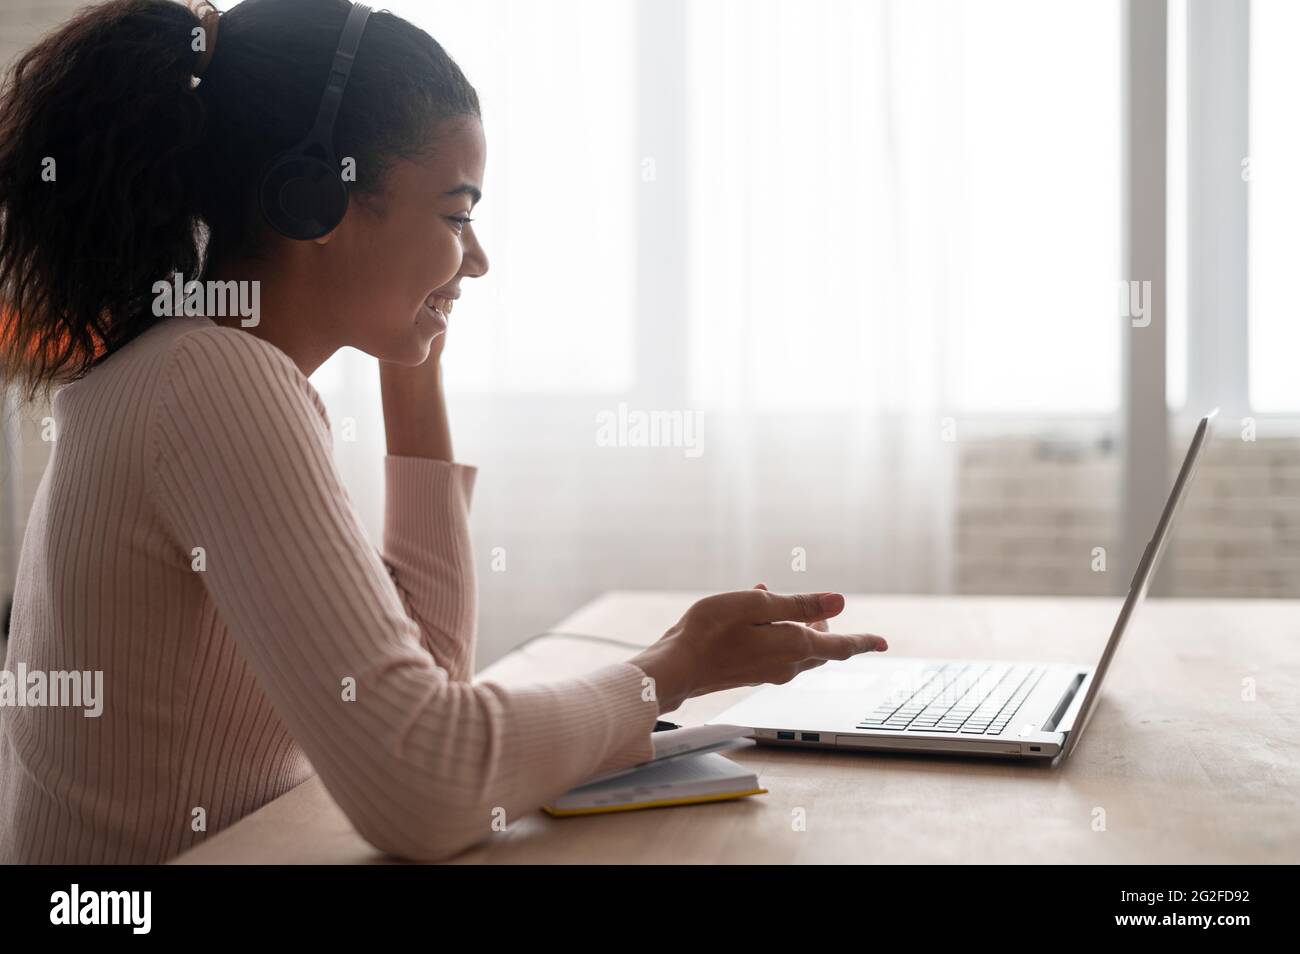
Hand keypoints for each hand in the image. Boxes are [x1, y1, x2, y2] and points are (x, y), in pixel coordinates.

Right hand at [630, 588, 888, 714]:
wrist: (677, 666)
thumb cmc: (711, 632)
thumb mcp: (759, 605)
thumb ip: (801, 605)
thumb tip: (839, 603)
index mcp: (795, 647)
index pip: (842, 647)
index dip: (865, 642)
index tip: (883, 643)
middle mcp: (787, 665)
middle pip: (820, 648)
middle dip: (823, 628)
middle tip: (819, 610)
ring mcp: (768, 672)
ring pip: (796, 648)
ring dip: (793, 624)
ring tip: (772, 597)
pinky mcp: (751, 673)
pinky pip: (775, 651)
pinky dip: (774, 631)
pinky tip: (753, 611)